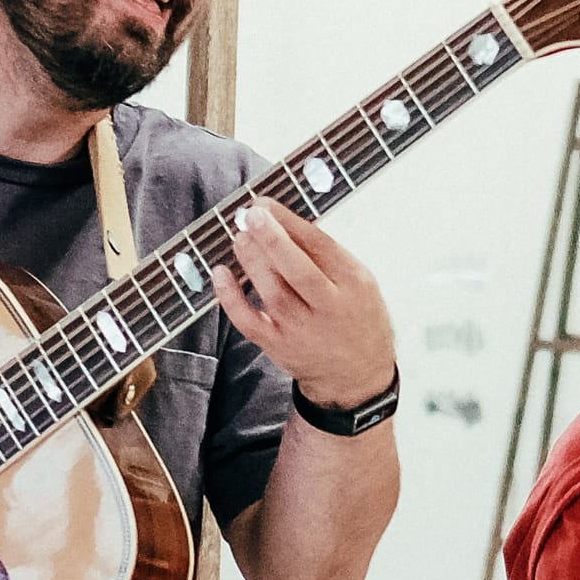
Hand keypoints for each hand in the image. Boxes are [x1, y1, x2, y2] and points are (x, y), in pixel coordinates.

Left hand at [210, 198, 397, 413]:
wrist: (356, 375)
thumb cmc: (356, 320)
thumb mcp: (359, 282)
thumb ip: (327, 255)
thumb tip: (286, 221)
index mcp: (353, 285)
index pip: (321, 247)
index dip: (290, 223)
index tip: (267, 205)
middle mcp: (329, 309)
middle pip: (298, 271)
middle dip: (271, 240)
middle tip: (251, 216)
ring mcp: (302, 330)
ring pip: (272, 293)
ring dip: (251, 261)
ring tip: (239, 237)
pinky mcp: (278, 346)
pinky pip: (249, 321)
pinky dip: (230, 298)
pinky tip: (221, 273)